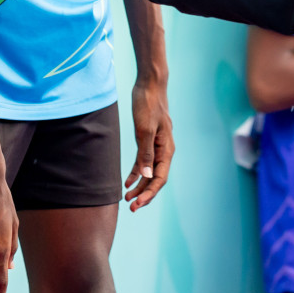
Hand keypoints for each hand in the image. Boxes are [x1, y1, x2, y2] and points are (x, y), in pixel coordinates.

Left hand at [125, 78, 173, 211]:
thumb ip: (146, 153)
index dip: (149, 193)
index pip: (160, 178)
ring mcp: (156, 146)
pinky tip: (127, 182)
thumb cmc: (149, 104)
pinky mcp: (148, 141)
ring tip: (127, 198)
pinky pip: (143, 162)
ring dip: (139, 186)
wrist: (149, 85)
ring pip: (149, 172)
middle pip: (155, 178)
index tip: (137, 204)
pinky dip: (136, 172)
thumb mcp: (145, 129)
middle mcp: (164, 151)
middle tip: (130, 207)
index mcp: (167, 149)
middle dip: (144, 194)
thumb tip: (146, 176)